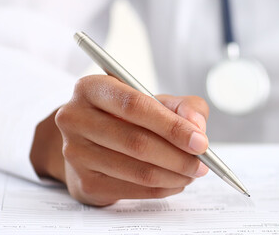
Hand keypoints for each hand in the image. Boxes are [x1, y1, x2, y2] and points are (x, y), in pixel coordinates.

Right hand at [33, 75, 210, 205]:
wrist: (87, 143)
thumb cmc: (126, 117)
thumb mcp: (154, 101)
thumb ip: (183, 107)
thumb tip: (197, 127)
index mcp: (91, 88)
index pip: (134, 106)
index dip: (172, 126)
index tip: (201, 142)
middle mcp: (74, 119)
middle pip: (137, 142)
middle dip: (179, 156)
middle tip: (204, 163)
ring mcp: (75, 154)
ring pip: (137, 171)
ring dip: (175, 175)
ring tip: (193, 172)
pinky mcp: (84, 183)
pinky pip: (134, 190)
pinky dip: (163, 188)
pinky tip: (176, 181)